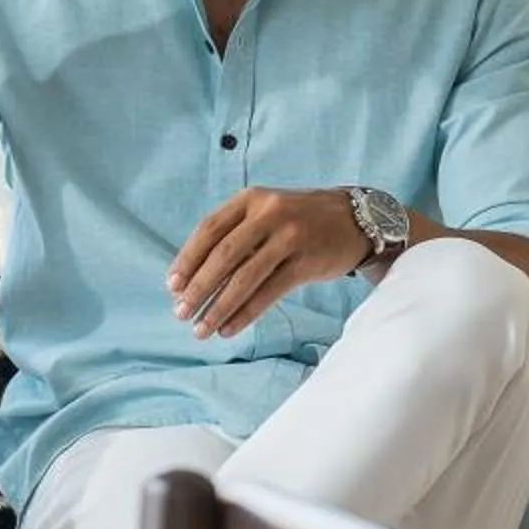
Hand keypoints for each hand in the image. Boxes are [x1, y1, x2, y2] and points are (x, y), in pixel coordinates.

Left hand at [167, 188, 375, 338]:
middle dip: (199, 288)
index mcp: (251, 199)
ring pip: (245, 277)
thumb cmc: (300, 220)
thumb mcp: (266, 211)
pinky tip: (230, 328)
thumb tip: (194, 277)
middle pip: (224, 255)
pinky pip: (269, 292)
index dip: (187, 259)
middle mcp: (269, 213)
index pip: (209, 229)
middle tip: (180, 313)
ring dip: (219, 307)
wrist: (356, 219)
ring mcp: (290, 237)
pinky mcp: (307, 262)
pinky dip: (246, 313)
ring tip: (202, 329)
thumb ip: (235, 233)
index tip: (172, 286)